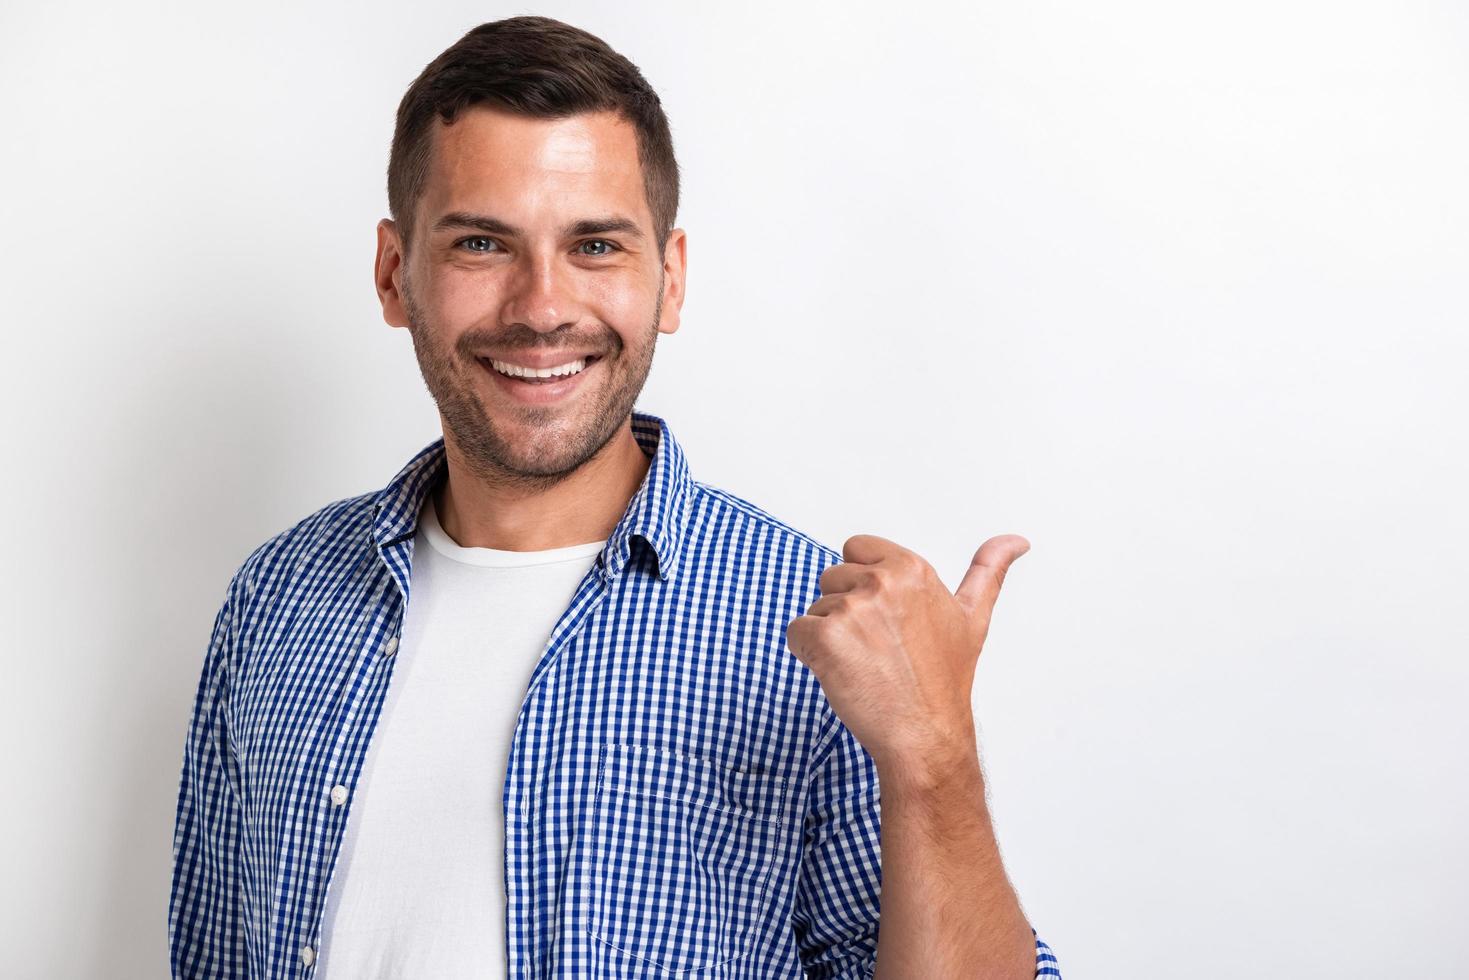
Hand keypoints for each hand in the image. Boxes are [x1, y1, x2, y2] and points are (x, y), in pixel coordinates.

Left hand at [785, 533, 1029, 768]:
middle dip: (846, 611)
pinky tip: (841, 675)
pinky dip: (808, 655)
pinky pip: (796, 633)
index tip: (886, 619)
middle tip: (878, 648)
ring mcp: (852, 610)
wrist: (925, 733)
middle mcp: (881, 582)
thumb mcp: (972, 617)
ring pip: (815, 609)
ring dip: (830, 636)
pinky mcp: (825, 638)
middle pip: (831, 578)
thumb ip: (988, 570)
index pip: (856, 548)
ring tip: (865, 664)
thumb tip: (1017, 540)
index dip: (864, 584)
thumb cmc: (944, 679)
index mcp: (911, 569)